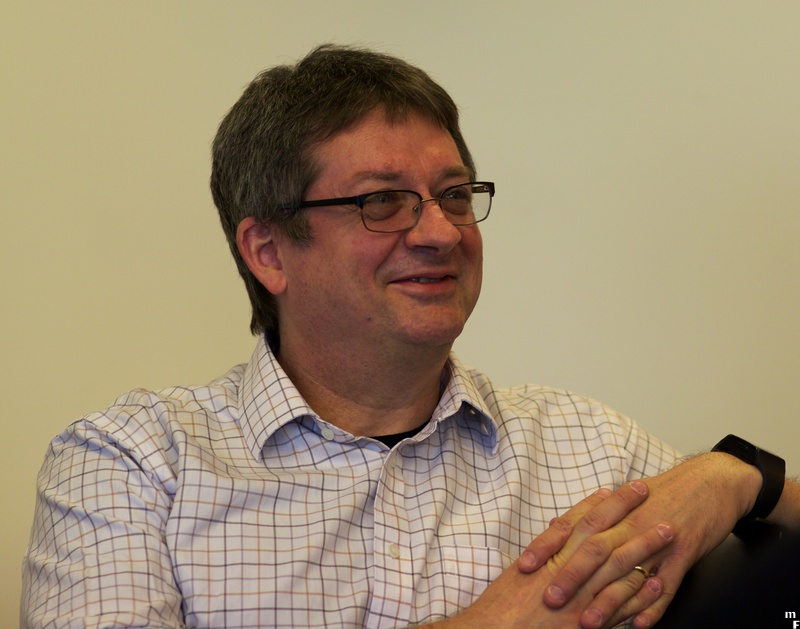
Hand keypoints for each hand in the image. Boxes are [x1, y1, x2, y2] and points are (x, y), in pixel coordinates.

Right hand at [431, 483, 673, 628]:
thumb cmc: (502, 607)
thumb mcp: (518, 570)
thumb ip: (544, 549)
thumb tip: (559, 525)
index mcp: (549, 556)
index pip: (580, 521)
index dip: (601, 504)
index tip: (617, 489)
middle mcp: (567, 571)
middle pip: (605, 534)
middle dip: (628, 513)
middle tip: (649, 493)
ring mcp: (581, 598)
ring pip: (620, 567)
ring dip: (645, 547)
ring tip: (666, 531)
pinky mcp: (588, 624)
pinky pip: (621, 606)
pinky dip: (641, 594)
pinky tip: (659, 582)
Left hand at [529, 453, 760, 627]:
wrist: (712, 482)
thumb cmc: (664, 493)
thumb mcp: (625, 499)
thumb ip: (591, 515)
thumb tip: (555, 524)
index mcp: (613, 509)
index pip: (572, 527)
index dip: (548, 546)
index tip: (525, 565)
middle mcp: (631, 523)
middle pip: (596, 550)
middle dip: (571, 576)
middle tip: (550, 599)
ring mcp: (658, 539)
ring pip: (628, 573)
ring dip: (607, 601)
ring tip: (588, 623)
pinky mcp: (685, 554)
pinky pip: (668, 585)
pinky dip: (654, 607)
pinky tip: (638, 625)